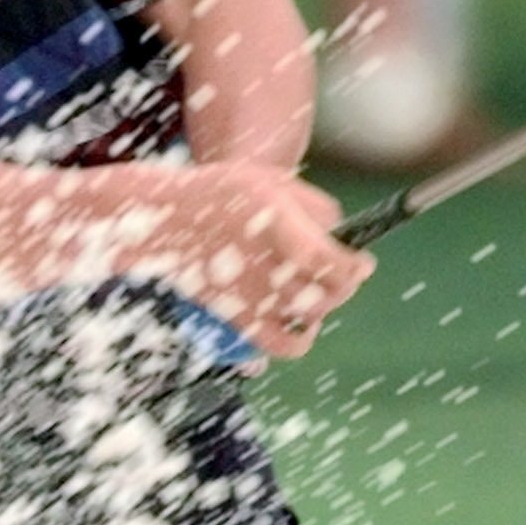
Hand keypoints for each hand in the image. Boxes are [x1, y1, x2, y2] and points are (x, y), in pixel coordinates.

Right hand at [149, 162, 372, 359]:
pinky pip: (282, 345)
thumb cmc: (220, 193)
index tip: (362, 262)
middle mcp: (261, 262)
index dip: (352, 267)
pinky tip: (303, 320)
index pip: (323, 261)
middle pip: (324, 292)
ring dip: (327, 304)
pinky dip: (302, 339)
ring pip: (309, 316)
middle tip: (348, 271)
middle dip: (346, 283)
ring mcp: (248, 293)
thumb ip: (314, 205)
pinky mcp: (236, 315)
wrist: (163, 219)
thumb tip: (342, 234)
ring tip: (322, 288)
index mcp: (271, 222)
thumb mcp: (270, 180)